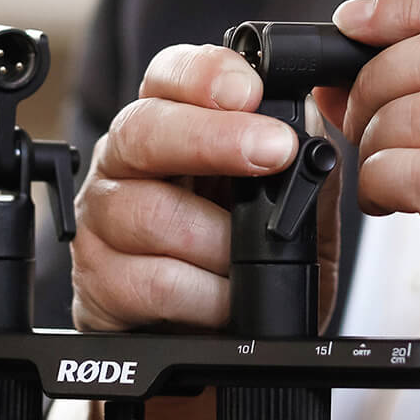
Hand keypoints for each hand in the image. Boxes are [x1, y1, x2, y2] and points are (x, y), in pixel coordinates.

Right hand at [71, 43, 340, 419]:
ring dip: (218, 238)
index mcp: (172, 122)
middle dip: (213, 138)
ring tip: (252, 256)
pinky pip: (150, 280)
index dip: (205, 74)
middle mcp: (127, 160)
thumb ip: (302, 161)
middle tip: (274, 151)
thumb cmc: (247, 262)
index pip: (170, 75)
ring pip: (149, 210)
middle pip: (145, 129)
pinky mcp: (98, 280)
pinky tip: (227, 297)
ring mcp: (104, 218)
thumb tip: (322, 126)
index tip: (249, 90)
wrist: (214, 346)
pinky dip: (203, 293)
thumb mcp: (289, 204)